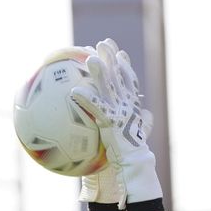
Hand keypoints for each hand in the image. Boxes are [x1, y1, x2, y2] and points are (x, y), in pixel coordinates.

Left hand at [70, 38, 162, 204]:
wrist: (135, 168)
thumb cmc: (131, 157)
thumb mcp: (130, 138)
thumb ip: (128, 127)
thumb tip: (133, 123)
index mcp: (133, 106)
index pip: (129, 79)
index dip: (123, 64)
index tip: (117, 50)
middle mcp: (128, 105)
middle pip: (120, 76)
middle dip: (112, 58)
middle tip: (103, 42)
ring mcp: (121, 113)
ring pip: (109, 88)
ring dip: (100, 72)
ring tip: (89, 58)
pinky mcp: (112, 124)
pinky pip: (96, 109)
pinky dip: (87, 99)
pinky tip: (75, 91)